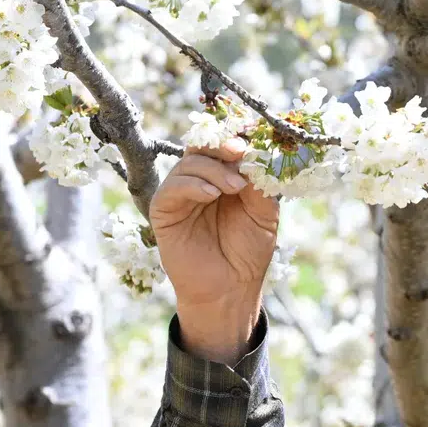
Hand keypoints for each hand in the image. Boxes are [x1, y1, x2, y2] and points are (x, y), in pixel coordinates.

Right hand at [150, 140, 278, 360]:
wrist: (232, 288)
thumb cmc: (248, 252)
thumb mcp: (264, 214)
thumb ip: (260, 184)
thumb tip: (257, 154)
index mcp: (226, 178)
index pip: (225, 147)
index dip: (237, 139)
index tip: (254, 138)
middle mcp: (201, 182)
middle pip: (202, 147)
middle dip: (222, 144)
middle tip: (239, 152)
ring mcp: (181, 195)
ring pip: (189, 163)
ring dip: (214, 169)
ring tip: (235, 188)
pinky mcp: (163, 211)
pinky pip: (171, 187)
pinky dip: (192, 184)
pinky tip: (212, 195)